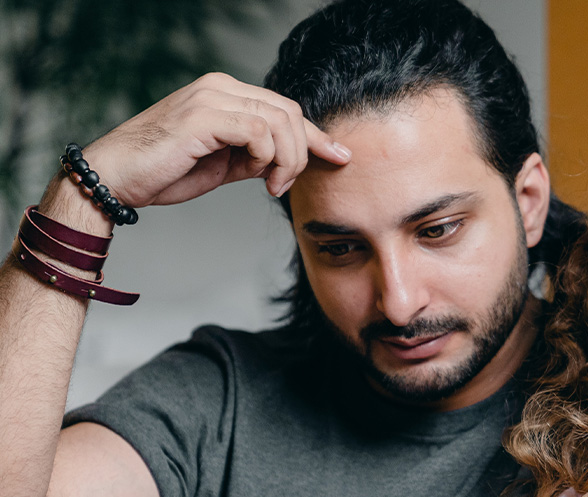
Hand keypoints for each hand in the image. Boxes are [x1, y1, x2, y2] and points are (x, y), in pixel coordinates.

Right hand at [72, 72, 350, 207]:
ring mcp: (212, 99)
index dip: (316, 135)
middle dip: (304, 152)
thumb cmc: (164, 172)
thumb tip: (284, 163)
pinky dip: (269, 158)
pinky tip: (259, 178)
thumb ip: (253, 157)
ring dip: (288, 160)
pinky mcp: (204, 116)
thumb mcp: (222, 165)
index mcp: (224, 95)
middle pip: (290, 112)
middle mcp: (220, 88)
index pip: (284, 108)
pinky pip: (260, 132)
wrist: (117, 177)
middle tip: (285, 186)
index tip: (340, 157)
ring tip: (272, 186)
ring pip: (281, 121)